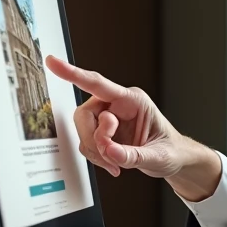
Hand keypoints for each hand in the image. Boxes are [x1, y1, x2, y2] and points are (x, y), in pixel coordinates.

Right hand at [45, 56, 220, 198]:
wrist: (173, 159)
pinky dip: (97, 157)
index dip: (74, 73)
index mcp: (133, 100)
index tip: (53, 62)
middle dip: (93, 138)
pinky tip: (115, 164)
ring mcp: (108, 118)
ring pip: (83, 130)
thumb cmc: (171, 150)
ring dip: (96, 151)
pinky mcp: (102, 133)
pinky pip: (86, 143)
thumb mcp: (158, 156)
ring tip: (117, 163)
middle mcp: (117, 104)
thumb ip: (133, 155)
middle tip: (111, 153)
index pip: (98, 84)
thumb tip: (109, 152)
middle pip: (84, 114)